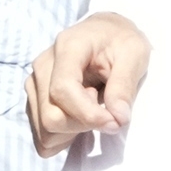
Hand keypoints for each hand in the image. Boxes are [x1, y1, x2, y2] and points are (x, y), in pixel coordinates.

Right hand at [25, 12, 150, 158]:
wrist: (105, 33)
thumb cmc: (120, 42)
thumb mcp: (135, 54)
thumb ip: (125, 86)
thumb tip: (118, 118)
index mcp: (67, 48)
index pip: (62, 90)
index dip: (88, 114)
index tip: (114, 121)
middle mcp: (43, 65)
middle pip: (51, 116)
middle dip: (83, 125)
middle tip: (105, 110)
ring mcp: (35, 83)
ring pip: (45, 129)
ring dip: (74, 132)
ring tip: (92, 108)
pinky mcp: (35, 99)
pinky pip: (42, 134)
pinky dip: (64, 137)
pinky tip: (80, 118)